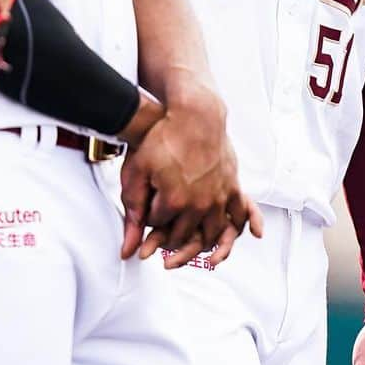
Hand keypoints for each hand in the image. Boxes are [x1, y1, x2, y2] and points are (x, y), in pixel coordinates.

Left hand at [117, 77, 261, 266]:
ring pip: (210, 234)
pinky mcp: (232, 187)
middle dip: (169, 232)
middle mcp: (199, 204)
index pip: (156, 227)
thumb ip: (132, 210)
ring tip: (186, 232)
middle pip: (182, 235)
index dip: (149, 218)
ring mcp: (218, 197)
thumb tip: (128, 249)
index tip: (148, 205)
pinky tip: (222, 233)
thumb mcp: (137, 170)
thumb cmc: (166, 137)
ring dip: (197, 239)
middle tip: (163, 220)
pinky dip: (231, 231)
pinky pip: (236, 218)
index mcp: (174, 201)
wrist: (196, 115)